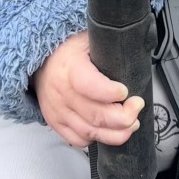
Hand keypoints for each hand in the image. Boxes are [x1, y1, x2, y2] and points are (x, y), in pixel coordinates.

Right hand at [31, 30, 143, 147]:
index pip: (89, 84)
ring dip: (116, 133)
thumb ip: (107, 45)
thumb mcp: (88, 38)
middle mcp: (62, 92)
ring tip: (131, 123)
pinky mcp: (56, 123)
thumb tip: (132, 47)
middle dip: (123, 117)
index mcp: (70, 67)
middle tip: (136, 107)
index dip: (109, 92)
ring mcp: (58, 111)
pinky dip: (96, 139)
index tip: (125, 91)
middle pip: (95, 115)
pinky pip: (78, 140)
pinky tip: (107, 130)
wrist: (42, 61)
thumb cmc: (69, 49)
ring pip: (89, 132)